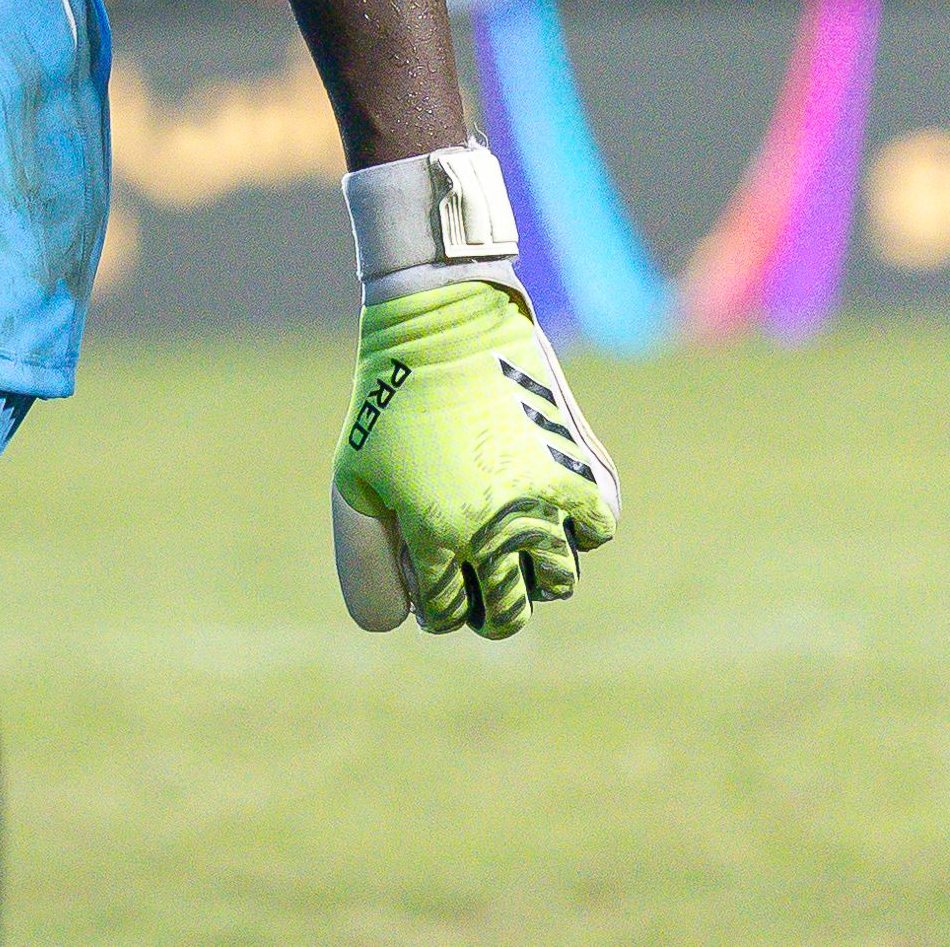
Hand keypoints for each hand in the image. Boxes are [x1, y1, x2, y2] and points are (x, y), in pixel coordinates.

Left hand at [330, 278, 620, 638]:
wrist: (447, 325)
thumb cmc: (391, 404)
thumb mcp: (354, 482)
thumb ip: (366, 561)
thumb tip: (394, 624)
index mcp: (437, 535)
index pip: (447, 614)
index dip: (438, 611)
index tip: (436, 591)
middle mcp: (497, 530)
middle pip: (507, 617)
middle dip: (489, 612)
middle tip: (480, 588)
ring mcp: (548, 503)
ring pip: (558, 584)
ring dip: (535, 576)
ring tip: (513, 546)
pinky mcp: (587, 475)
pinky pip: (595, 532)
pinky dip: (577, 527)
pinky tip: (545, 499)